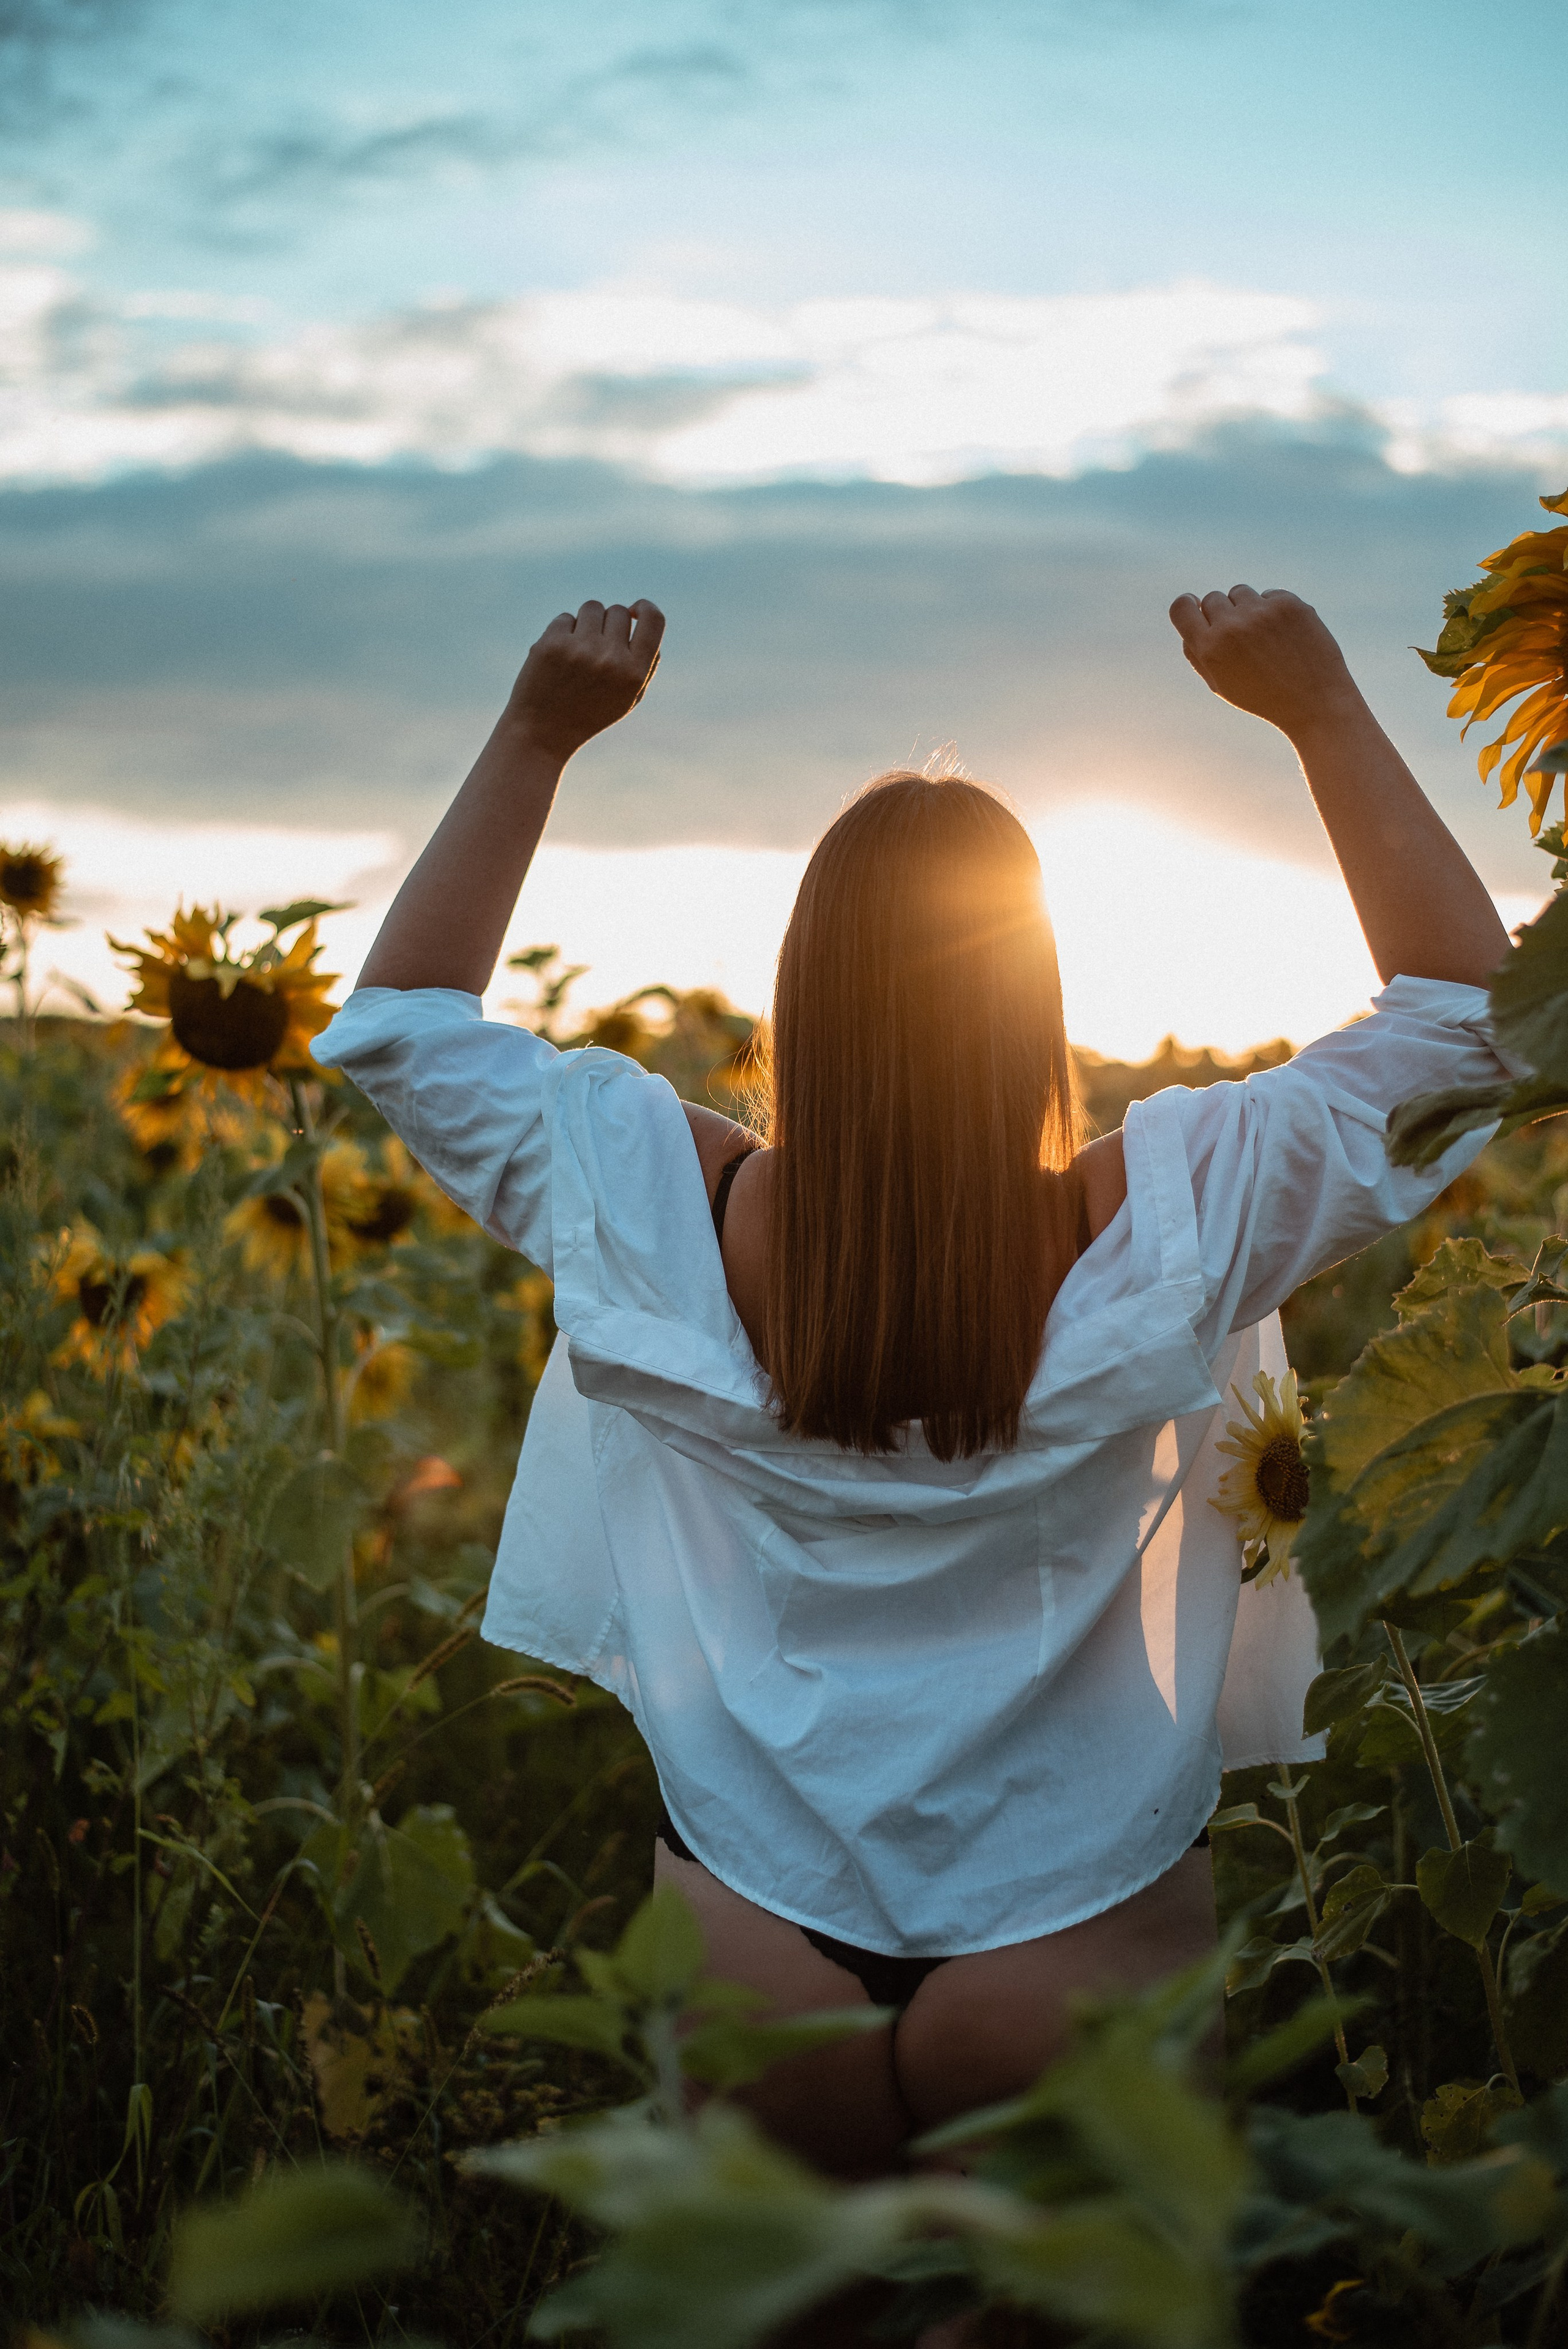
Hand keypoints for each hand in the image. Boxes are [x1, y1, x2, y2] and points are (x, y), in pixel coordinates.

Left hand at [506, 599, 665, 761]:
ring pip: (592, 608)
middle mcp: (611, 659)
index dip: (646, 607)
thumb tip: (644, 621)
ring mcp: (580, 649)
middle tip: (596, 648)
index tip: (634, 610)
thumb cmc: (589, 714)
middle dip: (609, 623)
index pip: (654, 620)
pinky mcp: (552, 643)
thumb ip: (644, 663)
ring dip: (586, 623)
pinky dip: (562, 633)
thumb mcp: (626, 698)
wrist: (543, 733)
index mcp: (634, 674)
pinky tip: (558, 657)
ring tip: (577, 650)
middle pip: (618, 611)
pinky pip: (566, 618)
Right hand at [1168, 585, 1362, 740]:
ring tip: (1262, 636)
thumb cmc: (1263, 697)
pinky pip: (1268, 595)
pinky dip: (1273, 610)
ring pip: (1239, 592)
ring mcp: (1261, 612)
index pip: (1181, 608)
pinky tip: (1284, 634)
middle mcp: (1232, 626)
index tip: (1195, 608)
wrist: (1315, 702)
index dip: (1187, 606)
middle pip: (1212, 599)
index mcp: (1210, 649)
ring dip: (1246, 608)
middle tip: (1240, 638)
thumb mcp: (1220, 684)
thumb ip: (1198, 652)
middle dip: (1221, 614)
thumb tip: (1191, 617)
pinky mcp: (1288, 603)